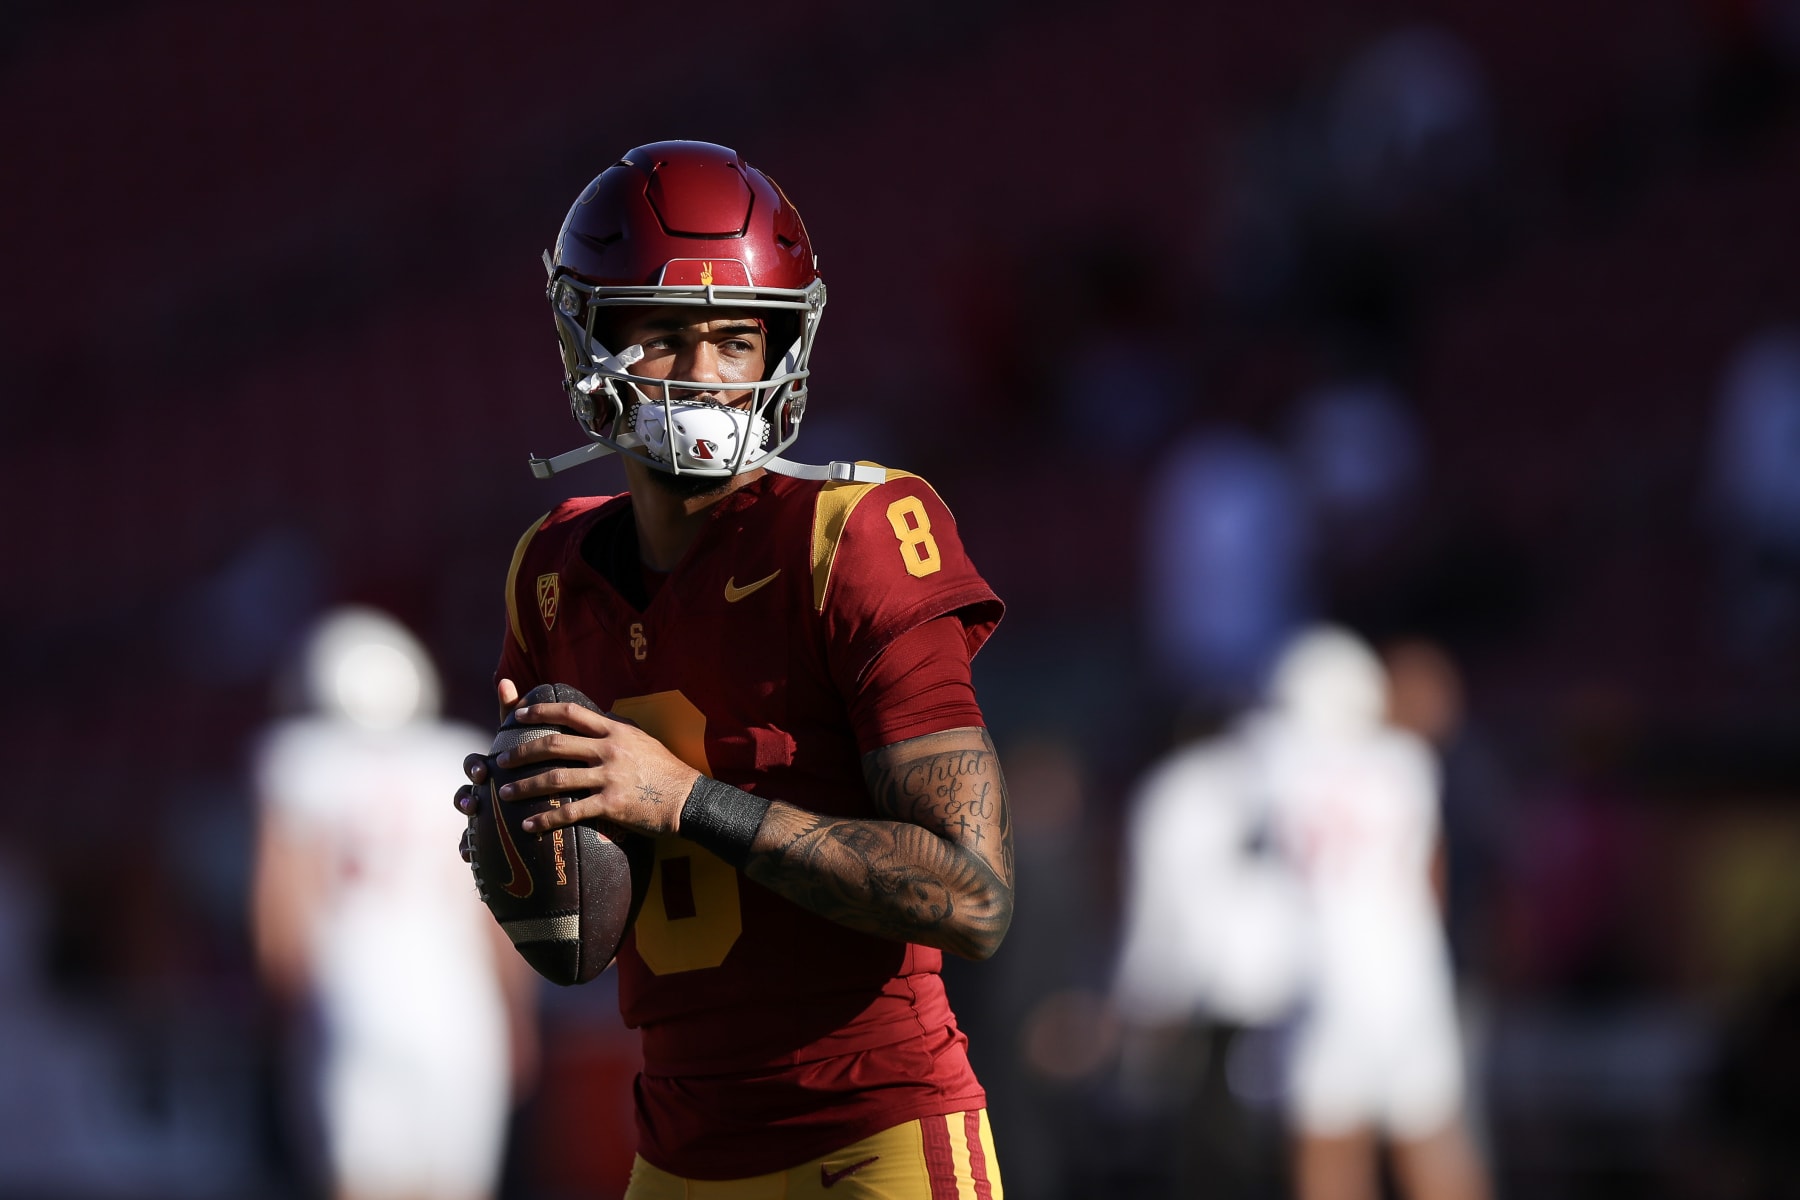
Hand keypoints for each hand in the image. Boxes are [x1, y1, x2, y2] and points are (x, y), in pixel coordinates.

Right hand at [454, 677, 522, 857]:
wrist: (554, 802)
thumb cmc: (540, 764)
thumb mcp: (536, 742)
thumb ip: (521, 717)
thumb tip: (504, 680)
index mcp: (494, 771)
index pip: (476, 766)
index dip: (474, 768)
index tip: (484, 772)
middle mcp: (485, 793)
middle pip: (466, 795)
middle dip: (466, 800)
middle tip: (477, 804)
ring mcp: (486, 816)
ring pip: (468, 825)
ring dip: (466, 831)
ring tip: (471, 841)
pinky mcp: (494, 840)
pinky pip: (478, 850)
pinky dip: (473, 854)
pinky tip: (475, 861)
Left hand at [492, 698, 700, 838]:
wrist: (687, 798)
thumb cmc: (664, 768)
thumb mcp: (642, 738)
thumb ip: (616, 727)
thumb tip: (597, 714)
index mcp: (614, 730)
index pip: (570, 712)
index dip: (540, 711)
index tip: (517, 715)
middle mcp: (608, 750)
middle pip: (555, 745)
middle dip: (521, 752)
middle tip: (500, 761)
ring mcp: (609, 777)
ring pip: (556, 778)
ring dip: (525, 786)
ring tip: (503, 793)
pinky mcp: (611, 805)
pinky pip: (571, 811)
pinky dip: (545, 819)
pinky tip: (528, 825)